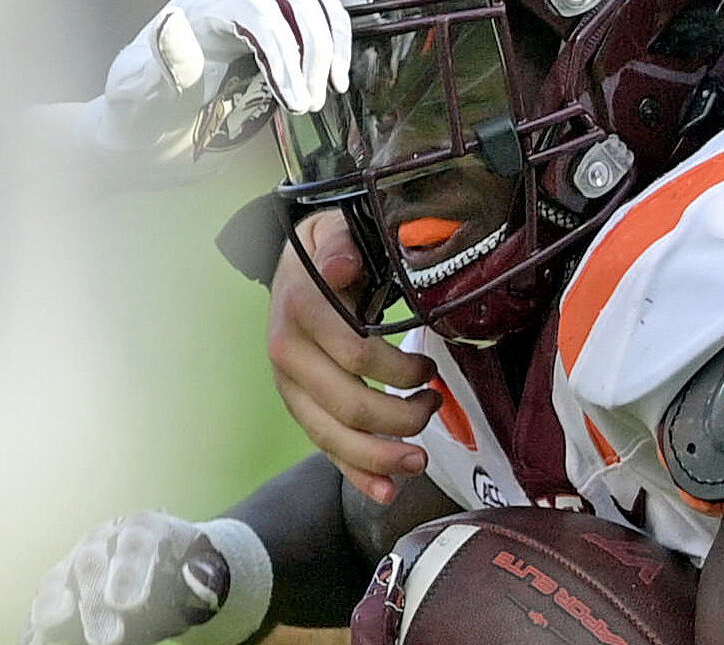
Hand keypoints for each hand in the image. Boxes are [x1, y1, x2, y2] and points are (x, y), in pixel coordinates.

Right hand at [23, 512, 261, 644]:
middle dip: (95, 601)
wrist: (170, 574)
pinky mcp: (57, 591)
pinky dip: (37, 625)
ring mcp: (75, 563)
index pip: (136, 539)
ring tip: (53, 628)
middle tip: (107, 638)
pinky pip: (42, 607)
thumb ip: (201, 577)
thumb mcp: (202, 573)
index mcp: (144, 526)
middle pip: (92, 560)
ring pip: (56, 580)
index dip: (129, 569)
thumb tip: (196, 576)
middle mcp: (104, 539)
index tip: (128, 603)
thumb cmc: (186, 572)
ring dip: (53, 608)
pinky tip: (36, 641)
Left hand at [80, 0, 367, 169]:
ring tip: (329, 91)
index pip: (255, 11)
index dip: (284, 52)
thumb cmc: (139, 122)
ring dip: (331, 45)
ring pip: (313, 1)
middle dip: (313, 51)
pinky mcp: (275, 37)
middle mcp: (229, 6)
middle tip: (309, 104)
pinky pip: (316, 17)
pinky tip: (337, 73)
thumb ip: (165, 64)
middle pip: (293, 0)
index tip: (294, 101)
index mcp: (198, 14)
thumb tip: (175, 21)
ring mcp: (255, 19)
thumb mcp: (142, 100)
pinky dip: (337, 39)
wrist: (145, 141)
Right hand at [270, 210, 441, 504]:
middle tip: (434, 406)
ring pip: (333, 436)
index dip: (398, 371)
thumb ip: (341, 245)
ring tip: (420, 460)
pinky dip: (356, 474)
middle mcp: (289, 355)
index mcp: (303, 312)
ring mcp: (291, 386)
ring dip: (380, 456)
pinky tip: (386, 492)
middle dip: (398, 420)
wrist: (293, 263)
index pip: (355, 355)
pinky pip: (325, 447)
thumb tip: (343, 263)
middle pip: (346, 406)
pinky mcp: (300, 405)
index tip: (429, 370)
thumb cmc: (330, 246)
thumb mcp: (335, 230)